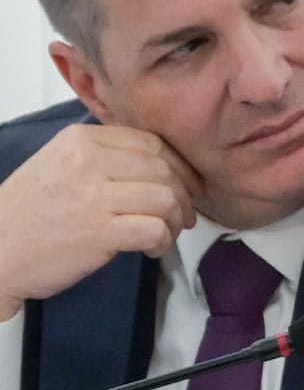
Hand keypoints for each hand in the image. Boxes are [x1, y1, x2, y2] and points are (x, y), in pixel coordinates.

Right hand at [0, 124, 197, 316]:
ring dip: (176, 221)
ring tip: (165, 235)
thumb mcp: (60, 165)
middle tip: (183, 217)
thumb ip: (104, 157)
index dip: (180, 167)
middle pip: (164, 171)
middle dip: (184, 197)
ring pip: (166, 199)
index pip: (152, 144)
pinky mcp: (98, 231)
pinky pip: (155, 229)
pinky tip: (150, 249)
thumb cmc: (30, 213)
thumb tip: (162, 166)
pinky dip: (163, 241)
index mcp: (81, 139)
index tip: (187, 187)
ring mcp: (92, 196)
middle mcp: (88, 161)